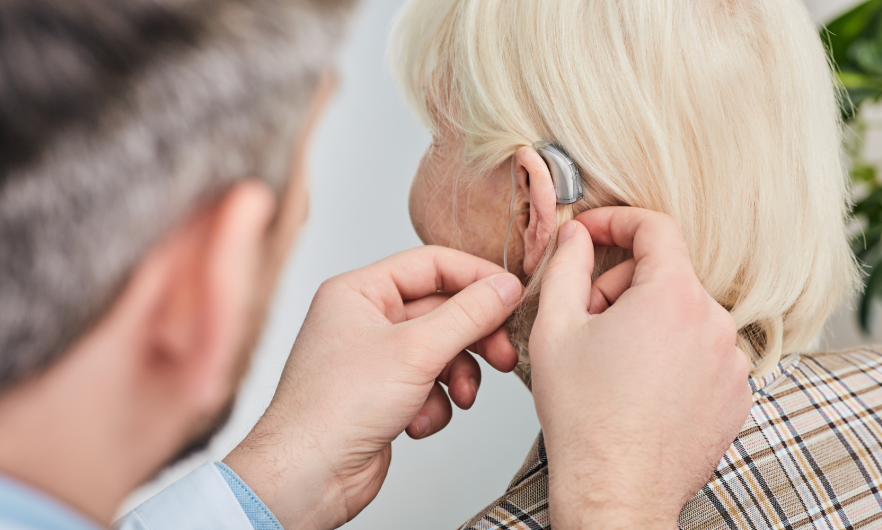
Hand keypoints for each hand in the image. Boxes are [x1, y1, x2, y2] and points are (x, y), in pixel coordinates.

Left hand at [224, 246, 521, 529]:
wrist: (307, 477)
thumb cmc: (334, 409)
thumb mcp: (415, 351)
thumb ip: (468, 315)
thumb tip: (505, 288)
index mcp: (359, 291)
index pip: (431, 264)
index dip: (476, 277)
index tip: (512, 294)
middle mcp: (365, 319)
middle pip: (442, 310)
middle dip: (473, 337)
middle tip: (503, 354)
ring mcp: (375, 359)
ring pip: (441, 351)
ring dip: (457, 377)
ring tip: (460, 398)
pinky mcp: (384, 394)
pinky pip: (429, 386)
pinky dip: (434, 405)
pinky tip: (418, 422)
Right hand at [530, 207, 751, 529]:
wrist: (615, 489)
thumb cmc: (584, 416)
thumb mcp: (555, 327)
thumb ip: (566, 265)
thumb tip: (575, 234)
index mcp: (672, 296)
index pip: (655, 228)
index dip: (618, 221)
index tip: (594, 232)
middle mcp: (714, 322)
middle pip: (666, 275)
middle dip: (623, 286)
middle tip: (589, 321)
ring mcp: (731, 361)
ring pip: (684, 315)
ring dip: (648, 322)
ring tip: (614, 362)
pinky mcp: (736, 394)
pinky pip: (703, 352)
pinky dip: (674, 355)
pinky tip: (642, 386)